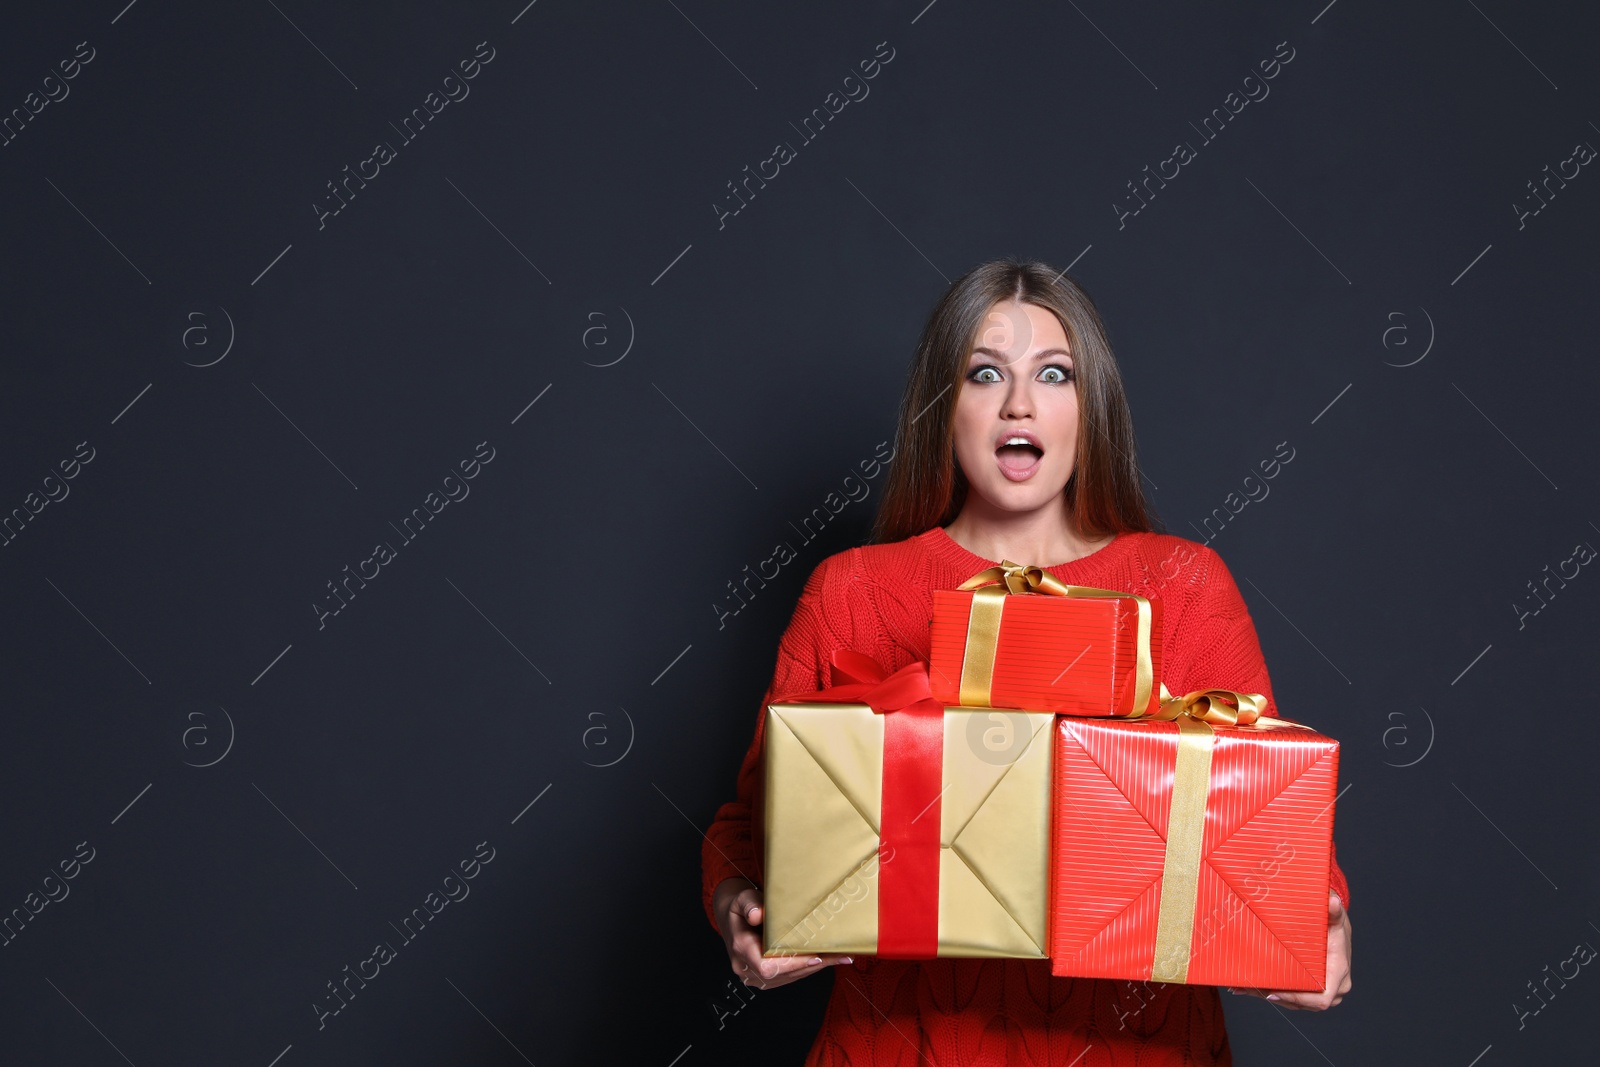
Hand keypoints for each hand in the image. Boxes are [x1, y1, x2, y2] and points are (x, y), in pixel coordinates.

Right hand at [713, 877, 852, 989]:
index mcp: (741, 948)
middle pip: (784, 974)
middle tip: (839, 956)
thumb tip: (757, 915)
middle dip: (812, 965)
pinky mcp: (765, 978)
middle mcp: (746, 968)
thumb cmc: (740, 908)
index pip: (767, 967)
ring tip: (839, 958)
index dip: (792, 965)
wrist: (733, 920)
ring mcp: (755, 976)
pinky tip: (827, 960)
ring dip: (814, 968)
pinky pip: (788, 977)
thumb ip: (750, 905)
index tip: (814, 958)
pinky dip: (808, 968)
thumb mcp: (742, 899)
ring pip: (789, 977)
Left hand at [1231, 890, 1351, 1009]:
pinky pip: (1287, 996)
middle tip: (1246, 985)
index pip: (1320, 999)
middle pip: (1299, 1002)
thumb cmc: (1333, 924)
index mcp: (1338, 974)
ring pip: (1290, 1001)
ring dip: (1263, 994)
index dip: (1297, 998)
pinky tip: (1244, 986)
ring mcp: (1319, 992)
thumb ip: (1333, 910)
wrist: (1335, 930)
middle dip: (1271, 994)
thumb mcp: (1334, 917)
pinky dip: (1265, 990)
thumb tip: (1332, 901)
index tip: (1273, 993)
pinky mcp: (1307, 991)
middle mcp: (1332, 989)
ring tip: (1240, 985)